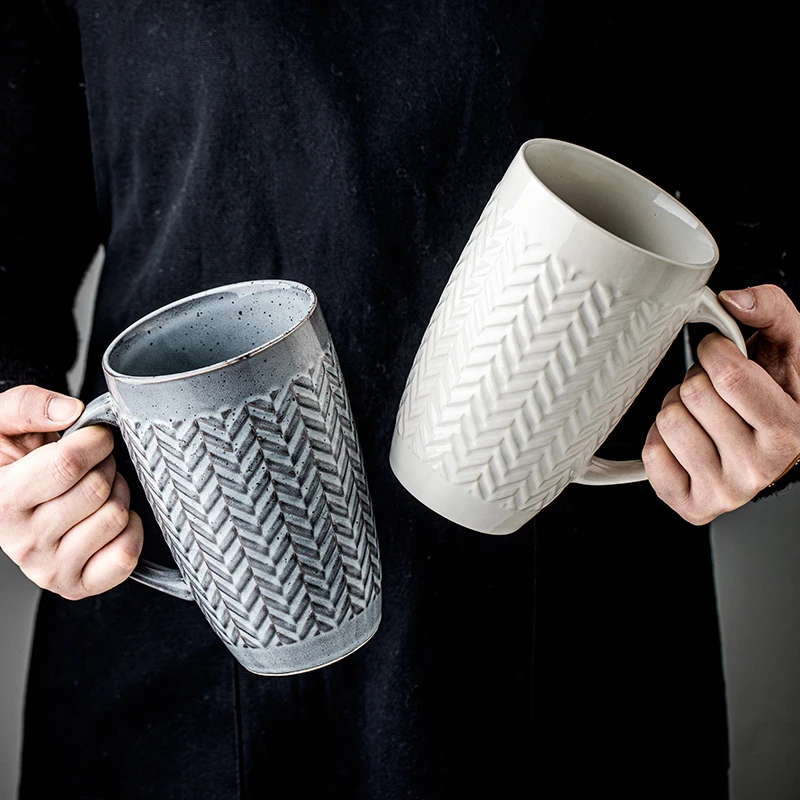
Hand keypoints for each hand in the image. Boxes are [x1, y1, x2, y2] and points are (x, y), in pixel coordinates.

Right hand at [0, 385, 142, 598]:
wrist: (10, 495)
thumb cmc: (11, 459)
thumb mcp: (5, 422)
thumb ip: (30, 405)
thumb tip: (70, 411)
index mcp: (1, 500)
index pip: (69, 464)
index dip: (96, 441)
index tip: (95, 436)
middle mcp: (21, 542)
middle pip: (97, 490)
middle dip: (107, 465)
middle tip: (93, 465)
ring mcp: (47, 568)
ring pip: (115, 518)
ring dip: (119, 495)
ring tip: (95, 491)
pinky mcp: (75, 584)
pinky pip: (125, 555)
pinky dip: (131, 531)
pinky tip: (107, 518)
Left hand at [643, 284, 799, 524]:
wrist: (777, 451)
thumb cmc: (780, 397)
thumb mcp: (790, 348)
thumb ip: (770, 310)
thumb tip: (732, 300)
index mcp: (790, 431)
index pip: (727, 375)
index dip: (714, 351)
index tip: (720, 351)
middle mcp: (759, 468)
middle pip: (693, 395)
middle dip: (697, 379)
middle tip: (715, 390)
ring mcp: (725, 491)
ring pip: (668, 421)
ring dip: (678, 407)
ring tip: (703, 415)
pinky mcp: (692, 504)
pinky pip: (652, 454)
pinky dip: (661, 439)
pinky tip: (687, 439)